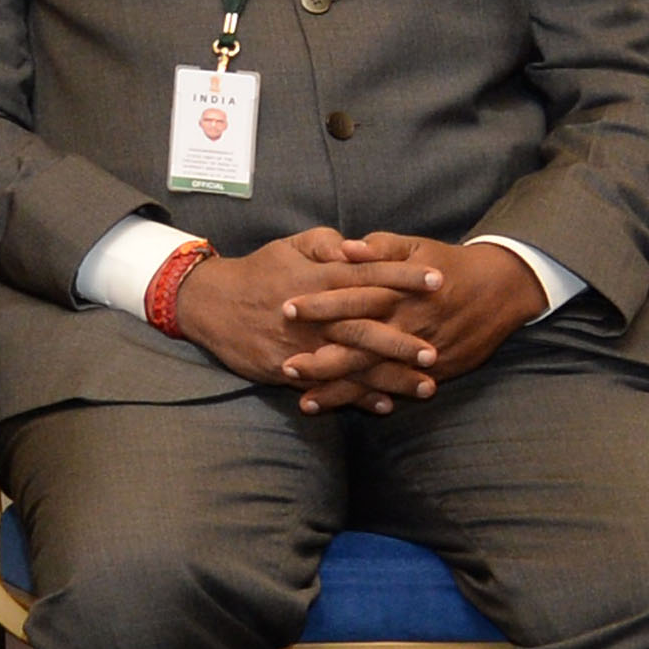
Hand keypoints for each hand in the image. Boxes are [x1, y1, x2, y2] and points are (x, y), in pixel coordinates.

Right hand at [161, 228, 446, 393]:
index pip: (369, 275)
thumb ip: (326, 243)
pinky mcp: (289, 369)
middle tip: (437, 350)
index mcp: (317, 278)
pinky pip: (328, 386)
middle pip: (365, 327)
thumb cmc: (260, 271)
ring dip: (390, 377)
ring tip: (427, 386)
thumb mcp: (289, 246)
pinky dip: (356, 398)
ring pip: (353, 363)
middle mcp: (315, 314)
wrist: (210, 303)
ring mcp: (302, 345)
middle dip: (402, 340)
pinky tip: (385, 405)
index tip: (439, 281)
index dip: (404, 277)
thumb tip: (360, 248)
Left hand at [272, 232, 551, 413]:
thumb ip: (378, 247)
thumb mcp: (412, 246)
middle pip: (360, 345)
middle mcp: (409, 324)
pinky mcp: (438, 371)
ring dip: (342, 389)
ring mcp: (423, 353)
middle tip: (286, 366)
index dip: (320, 304)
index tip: (286, 308)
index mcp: (398, 290)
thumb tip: (346, 248)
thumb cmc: (445, 263)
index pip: (352, 297)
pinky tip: (351, 410)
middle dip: (323, 359)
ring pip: (377, 375)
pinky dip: (376, 399)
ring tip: (306, 401)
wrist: (500, 288)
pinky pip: (401, 388)